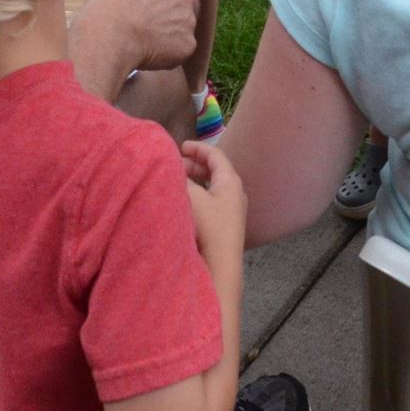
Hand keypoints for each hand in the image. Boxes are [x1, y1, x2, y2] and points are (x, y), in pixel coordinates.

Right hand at [85, 0, 198, 71]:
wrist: (109, 36)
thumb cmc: (106, 7)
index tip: (156, 6)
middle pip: (189, 5)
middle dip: (175, 15)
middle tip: (152, 26)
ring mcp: (190, 20)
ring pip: (185, 29)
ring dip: (171, 35)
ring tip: (144, 41)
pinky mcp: (188, 44)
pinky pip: (181, 50)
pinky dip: (169, 54)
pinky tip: (149, 54)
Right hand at [179, 140, 246, 259]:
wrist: (221, 264)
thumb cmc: (209, 226)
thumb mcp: (193, 197)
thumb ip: (183, 180)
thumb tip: (173, 170)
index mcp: (231, 181)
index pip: (216, 156)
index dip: (198, 148)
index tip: (181, 146)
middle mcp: (235, 192)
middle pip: (215, 170)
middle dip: (195, 165)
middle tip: (176, 164)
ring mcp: (233, 210)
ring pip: (213, 187)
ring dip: (196, 181)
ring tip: (179, 182)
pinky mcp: (226, 225)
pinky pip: (212, 201)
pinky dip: (198, 195)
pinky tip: (186, 203)